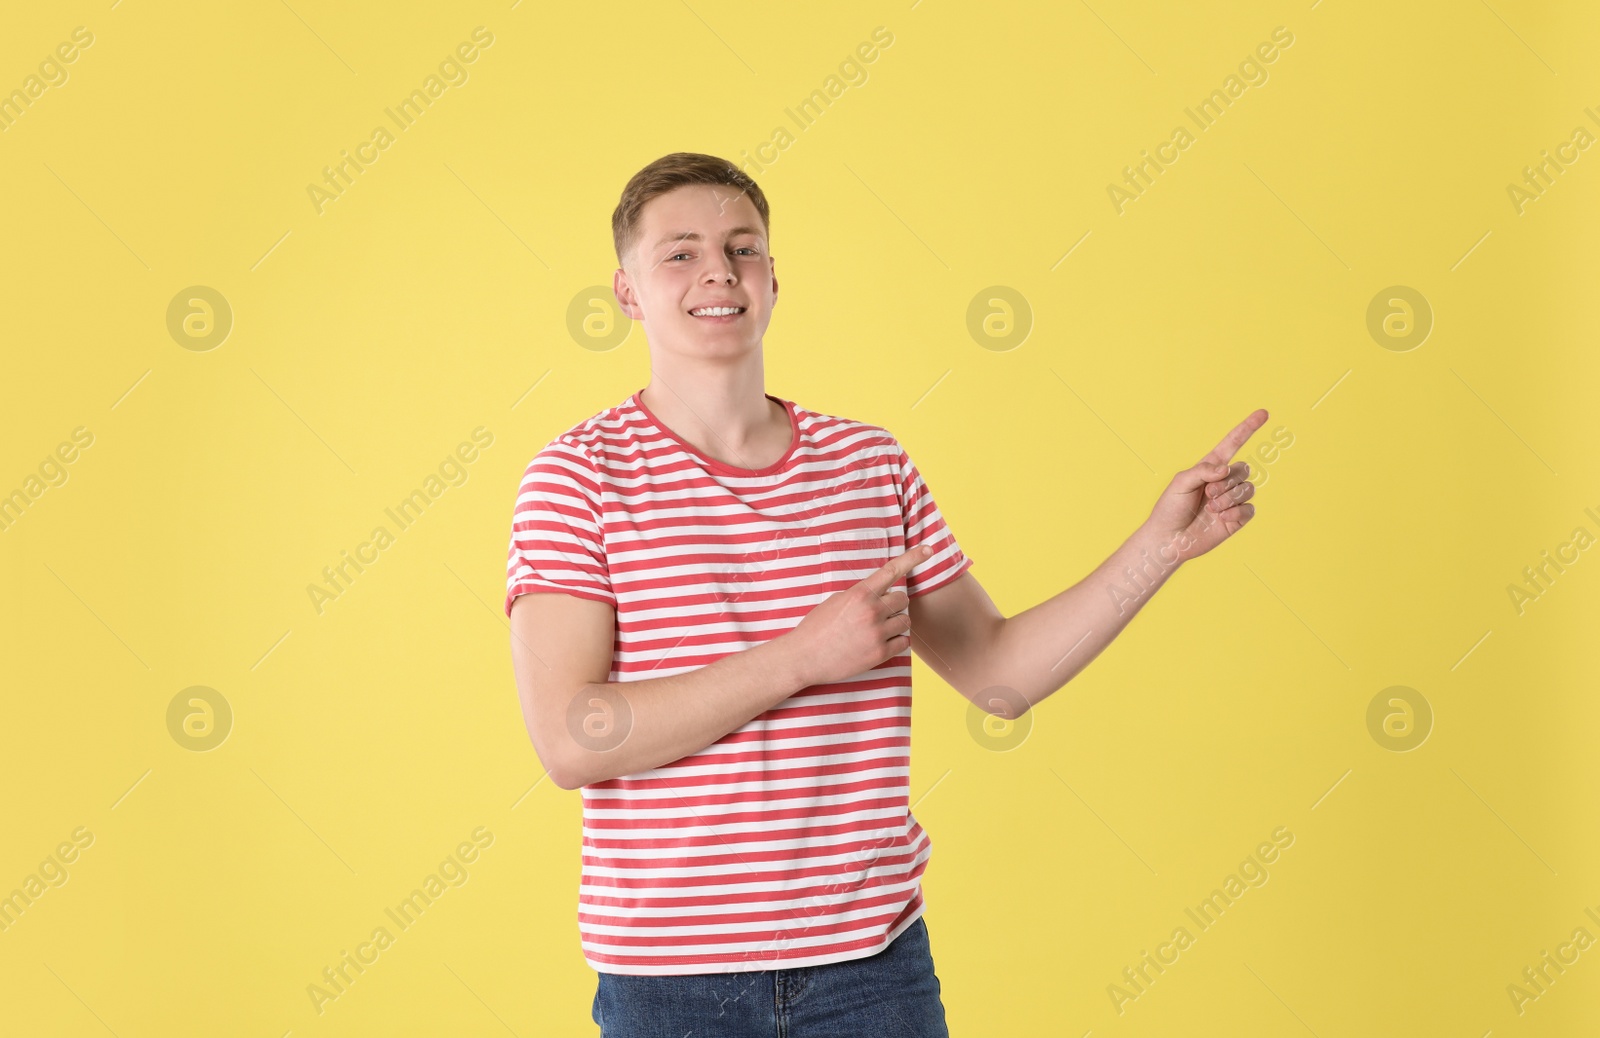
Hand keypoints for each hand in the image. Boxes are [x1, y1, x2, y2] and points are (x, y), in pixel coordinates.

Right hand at [783, 544, 932, 686]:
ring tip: (878, 628)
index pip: (892, 570)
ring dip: (896, 622)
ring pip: (906, 621)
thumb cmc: (816, 627)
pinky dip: (897, 641)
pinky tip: (881, 642)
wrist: (804, 657)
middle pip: (902, 598)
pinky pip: (904, 642)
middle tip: (879, 612)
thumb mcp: (836, 601)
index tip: (929, 550)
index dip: (913, 558)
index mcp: (859, 594)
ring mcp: (876, 634)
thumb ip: (861, 594)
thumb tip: (880, 591)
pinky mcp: (879, 654)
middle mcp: (871, 611)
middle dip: (894, 603)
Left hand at [1143, 409, 1268, 564]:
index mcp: (1210, 467)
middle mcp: (1224, 481)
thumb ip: (1202, 471)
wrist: (1169, 539)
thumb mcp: (1180, 483)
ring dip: (1229, 498)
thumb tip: (1226, 469)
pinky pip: (1249, 510)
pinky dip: (1235, 513)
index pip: (1233, 443)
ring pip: (1248, 489)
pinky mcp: (1237, 518)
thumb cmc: (1170, 508)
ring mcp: (1232, 500)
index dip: (1248, 428)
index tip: (1264, 413)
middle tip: (1207, 494)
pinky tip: (1220, 519)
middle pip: (1244, 469)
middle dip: (1227, 482)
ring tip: (1211, 508)